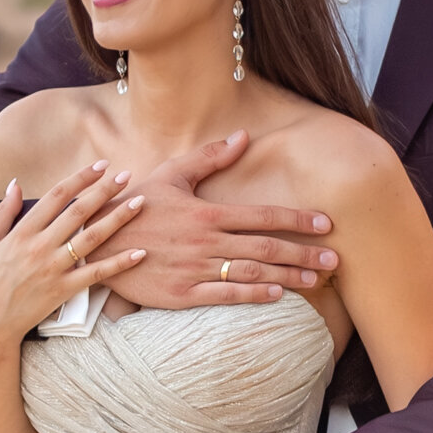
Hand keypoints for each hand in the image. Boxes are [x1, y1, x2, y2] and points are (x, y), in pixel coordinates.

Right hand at [0, 164, 145, 359]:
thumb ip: (3, 212)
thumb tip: (16, 183)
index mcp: (23, 231)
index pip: (58, 195)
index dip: (81, 178)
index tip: (101, 165)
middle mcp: (40, 246)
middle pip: (79, 211)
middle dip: (105, 190)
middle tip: (127, 175)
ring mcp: (53, 268)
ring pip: (92, 237)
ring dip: (118, 218)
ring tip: (139, 202)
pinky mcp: (63, 290)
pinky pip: (96, 274)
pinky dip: (119, 263)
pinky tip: (140, 252)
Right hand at [97, 130, 337, 311]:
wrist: (96, 243)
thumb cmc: (135, 207)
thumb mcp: (170, 175)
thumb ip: (209, 157)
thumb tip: (243, 136)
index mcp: (207, 212)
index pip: (263, 215)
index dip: (298, 219)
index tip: (327, 224)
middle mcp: (206, 242)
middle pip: (267, 248)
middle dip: (305, 253)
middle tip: (335, 259)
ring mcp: (195, 270)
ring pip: (252, 274)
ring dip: (289, 277)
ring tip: (317, 280)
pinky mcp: (182, 295)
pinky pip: (225, 296)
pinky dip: (254, 296)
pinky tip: (278, 295)